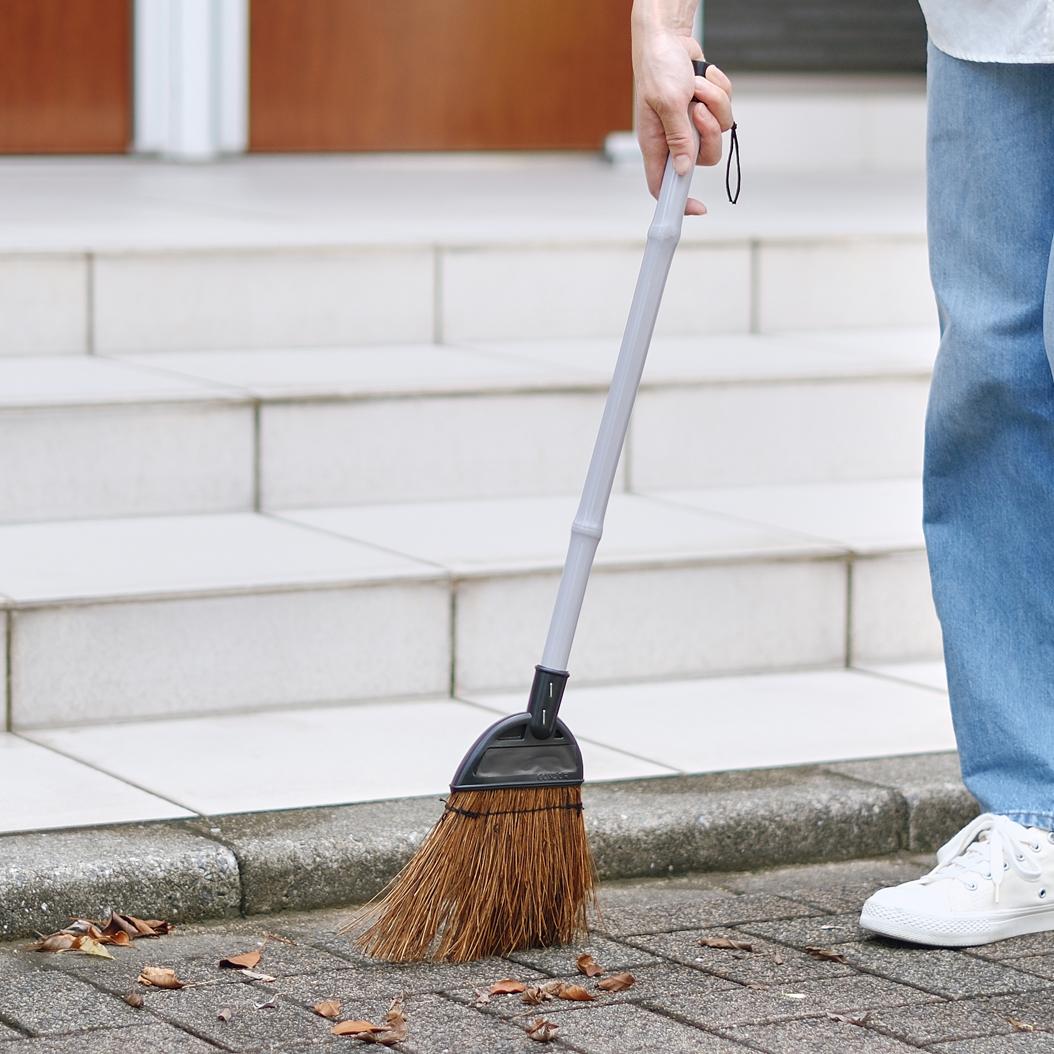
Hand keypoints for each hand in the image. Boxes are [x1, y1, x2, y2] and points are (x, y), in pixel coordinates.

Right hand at [631, 2, 733, 213]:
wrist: (669, 38)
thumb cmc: (658, 68)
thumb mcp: (667, 103)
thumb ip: (678, 138)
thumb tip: (684, 170)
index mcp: (656, 144)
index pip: (662, 185)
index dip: (678, 201)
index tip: (697, 208)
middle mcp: (674, 139)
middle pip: (703, 159)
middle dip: (709, 134)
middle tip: (699, 111)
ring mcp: (691, 125)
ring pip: (718, 132)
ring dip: (714, 104)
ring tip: (696, 87)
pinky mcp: (706, 110)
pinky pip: (725, 111)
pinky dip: (719, 91)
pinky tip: (703, 78)